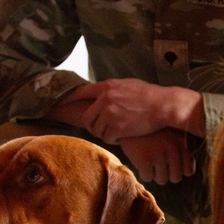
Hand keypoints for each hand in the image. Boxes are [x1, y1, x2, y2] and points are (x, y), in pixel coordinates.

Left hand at [62, 80, 204, 142]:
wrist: (164, 105)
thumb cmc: (150, 95)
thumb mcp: (127, 84)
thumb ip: (112, 89)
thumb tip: (101, 93)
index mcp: (107, 86)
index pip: (81, 93)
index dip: (69, 100)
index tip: (60, 104)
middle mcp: (105, 99)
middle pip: (87, 117)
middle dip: (93, 125)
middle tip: (102, 128)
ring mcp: (110, 113)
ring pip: (96, 129)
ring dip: (105, 132)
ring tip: (118, 130)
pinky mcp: (117, 127)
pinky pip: (107, 137)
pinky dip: (114, 139)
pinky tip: (123, 134)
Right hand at [118, 129, 195, 184]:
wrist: (128, 118)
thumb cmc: (153, 130)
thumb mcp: (173, 133)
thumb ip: (182, 149)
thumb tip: (187, 173)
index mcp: (183, 142)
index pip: (189, 171)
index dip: (178, 169)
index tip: (171, 161)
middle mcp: (173, 149)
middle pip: (175, 178)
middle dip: (167, 173)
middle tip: (158, 161)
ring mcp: (158, 154)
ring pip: (161, 180)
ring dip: (155, 173)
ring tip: (149, 158)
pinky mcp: (144, 159)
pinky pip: (147, 178)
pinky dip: (143, 172)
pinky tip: (141, 158)